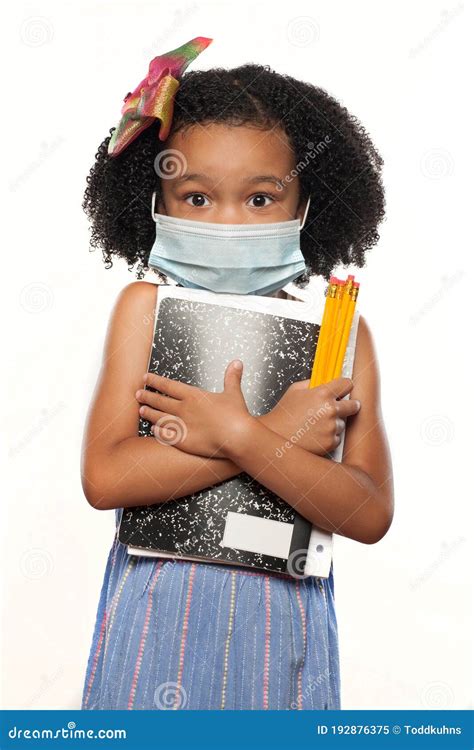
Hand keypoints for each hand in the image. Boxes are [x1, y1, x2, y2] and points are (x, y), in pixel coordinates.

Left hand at [135, 360, 253, 458]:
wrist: (237, 437)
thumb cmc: (236, 415)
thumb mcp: (233, 393)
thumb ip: (232, 377)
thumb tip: (237, 363)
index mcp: (193, 396)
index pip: (168, 386)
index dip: (155, 381)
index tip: (146, 378)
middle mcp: (184, 409)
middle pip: (160, 401)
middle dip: (147, 396)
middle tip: (137, 394)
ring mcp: (182, 425)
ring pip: (159, 417)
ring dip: (149, 413)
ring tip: (141, 410)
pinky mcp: (183, 441)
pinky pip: (165, 435)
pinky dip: (158, 431)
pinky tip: (154, 429)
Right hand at [258, 377, 360, 456]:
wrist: (274, 436)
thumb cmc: (283, 414)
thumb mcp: (294, 390)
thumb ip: (312, 383)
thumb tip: (324, 381)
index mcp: (322, 394)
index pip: (347, 384)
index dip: (345, 386)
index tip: (345, 389)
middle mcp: (330, 410)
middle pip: (354, 405)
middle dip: (350, 405)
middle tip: (345, 407)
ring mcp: (331, 427)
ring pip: (342, 423)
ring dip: (334, 423)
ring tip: (316, 425)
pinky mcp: (330, 442)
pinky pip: (337, 437)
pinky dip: (329, 437)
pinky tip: (315, 435)